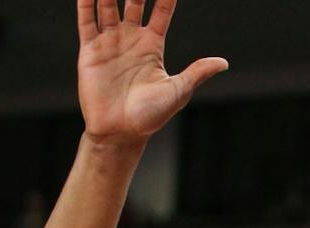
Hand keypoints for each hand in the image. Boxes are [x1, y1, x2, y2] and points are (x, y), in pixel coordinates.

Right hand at [77, 0, 227, 141]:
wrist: (120, 132)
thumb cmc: (151, 116)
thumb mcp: (178, 91)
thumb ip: (197, 72)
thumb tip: (223, 63)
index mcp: (152, 46)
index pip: (161, 10)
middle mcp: (130, 39)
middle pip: (133, 0)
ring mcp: (110, 42)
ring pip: (108, 4)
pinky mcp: (90, 50)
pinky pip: (86, 20)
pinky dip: (86, 2)